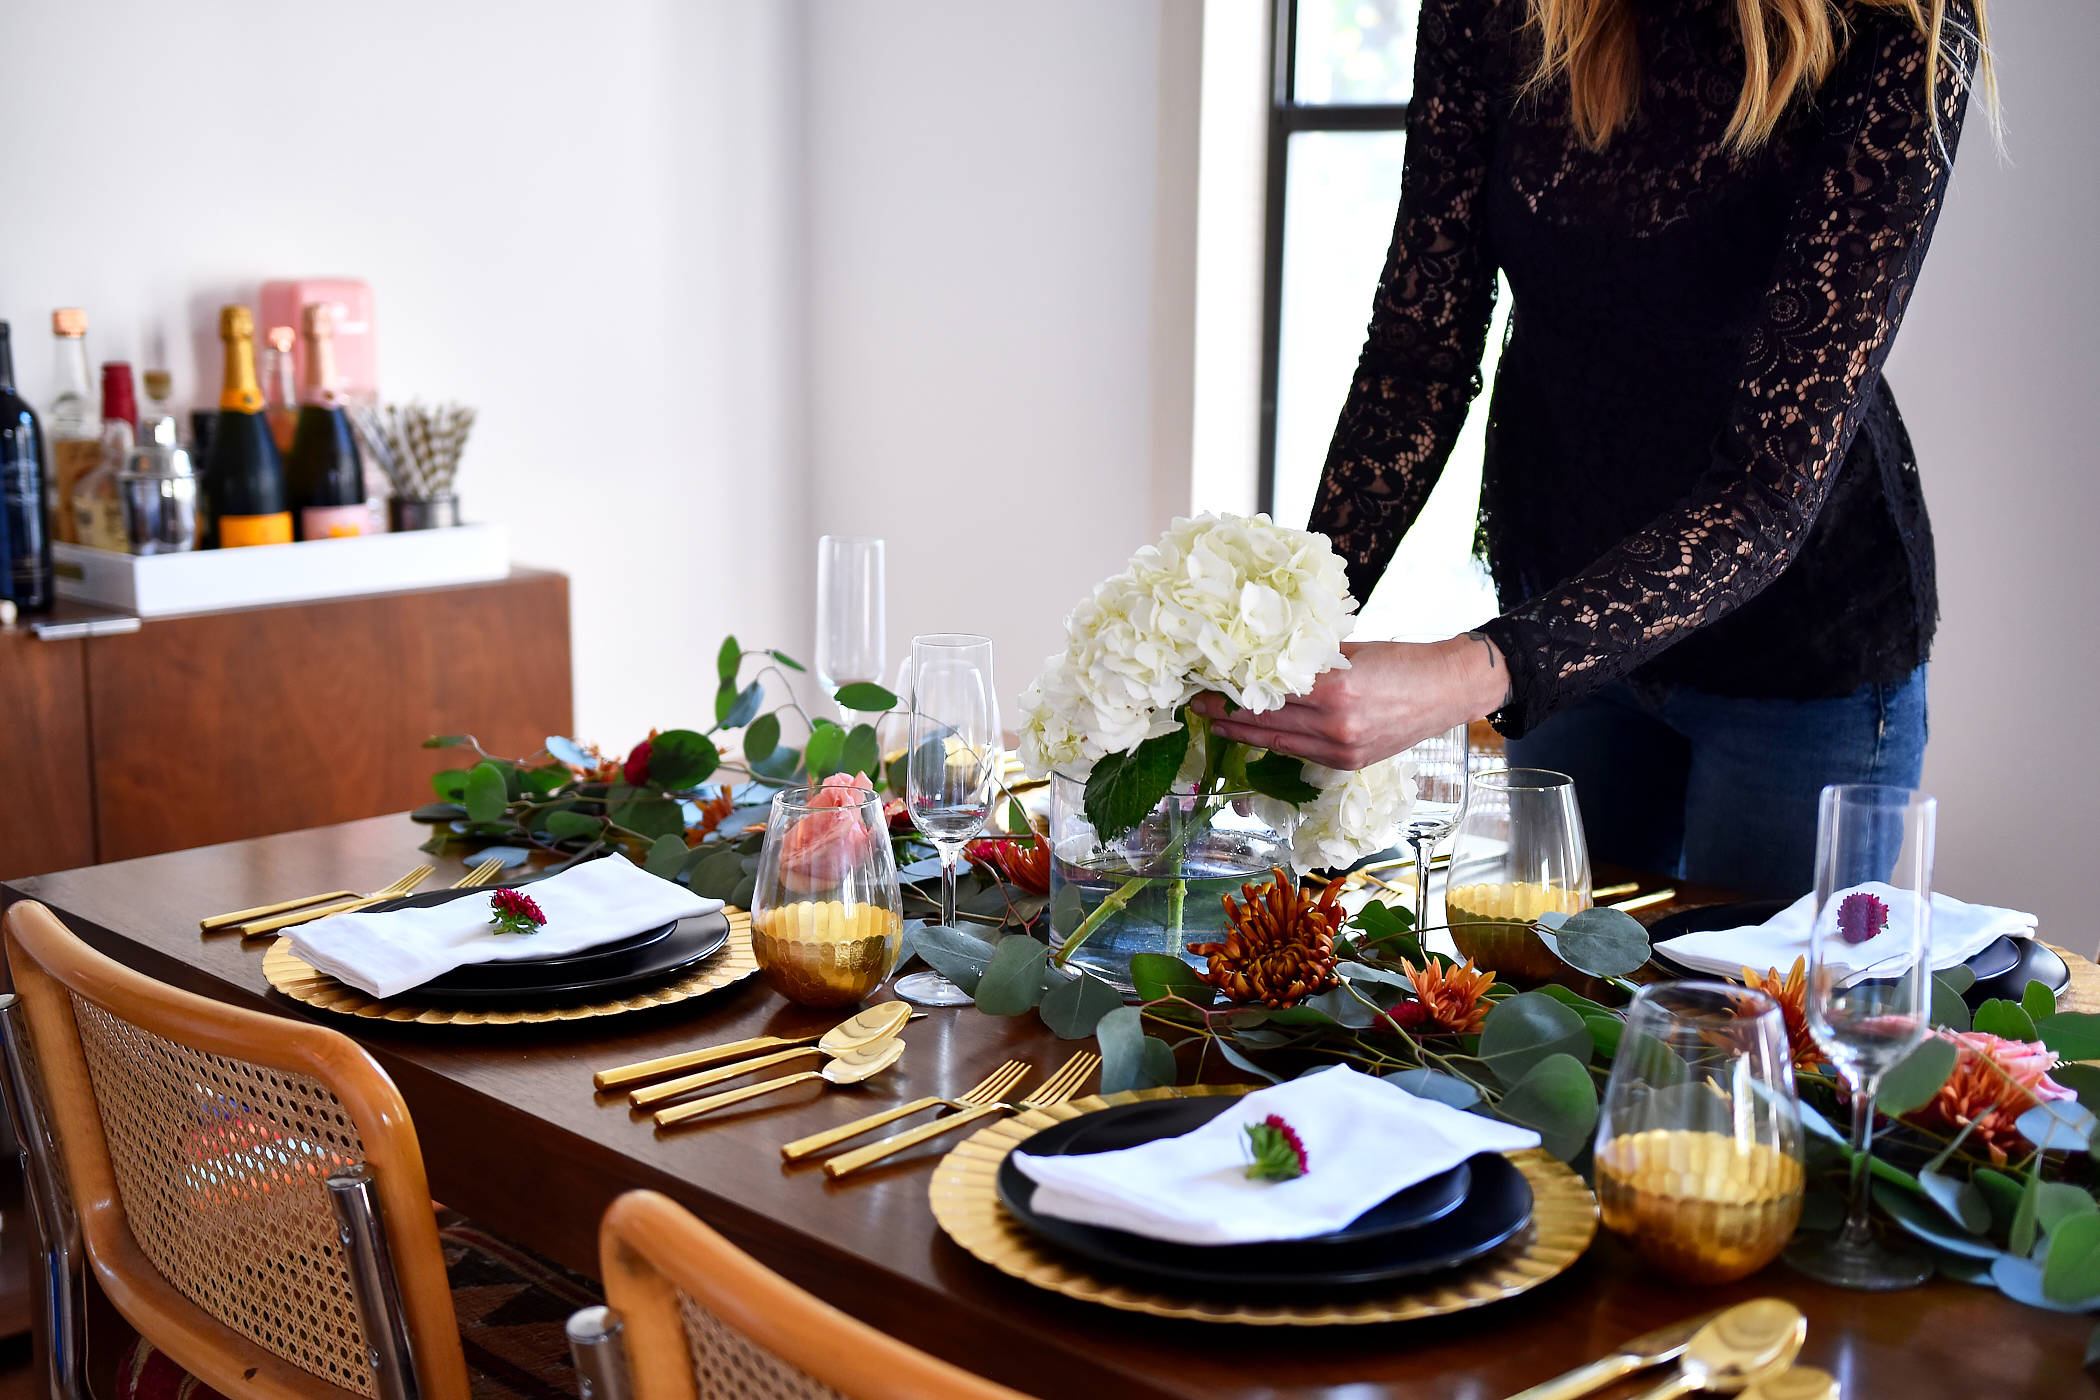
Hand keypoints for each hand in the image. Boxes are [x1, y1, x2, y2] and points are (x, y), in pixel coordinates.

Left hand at [1188, 636, 1507, 770]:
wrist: (1448, 691)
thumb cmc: (1402, 660)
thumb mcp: (1352, 651)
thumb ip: (1310, 660)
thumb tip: (1265, 659)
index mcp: (1335, 689)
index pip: (1268, 692)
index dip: (1232, 689)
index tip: (1206, 682)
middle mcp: (1335, 724)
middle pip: (1265, 721)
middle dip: (1227, 713)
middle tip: (1197, 703)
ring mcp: (1341, 749)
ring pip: (1278, 741)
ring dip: (1243, 733)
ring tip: (1215, 722)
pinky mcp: (1347, 763)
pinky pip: (1300, 751)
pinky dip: (1276, 741)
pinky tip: (1255, 735)